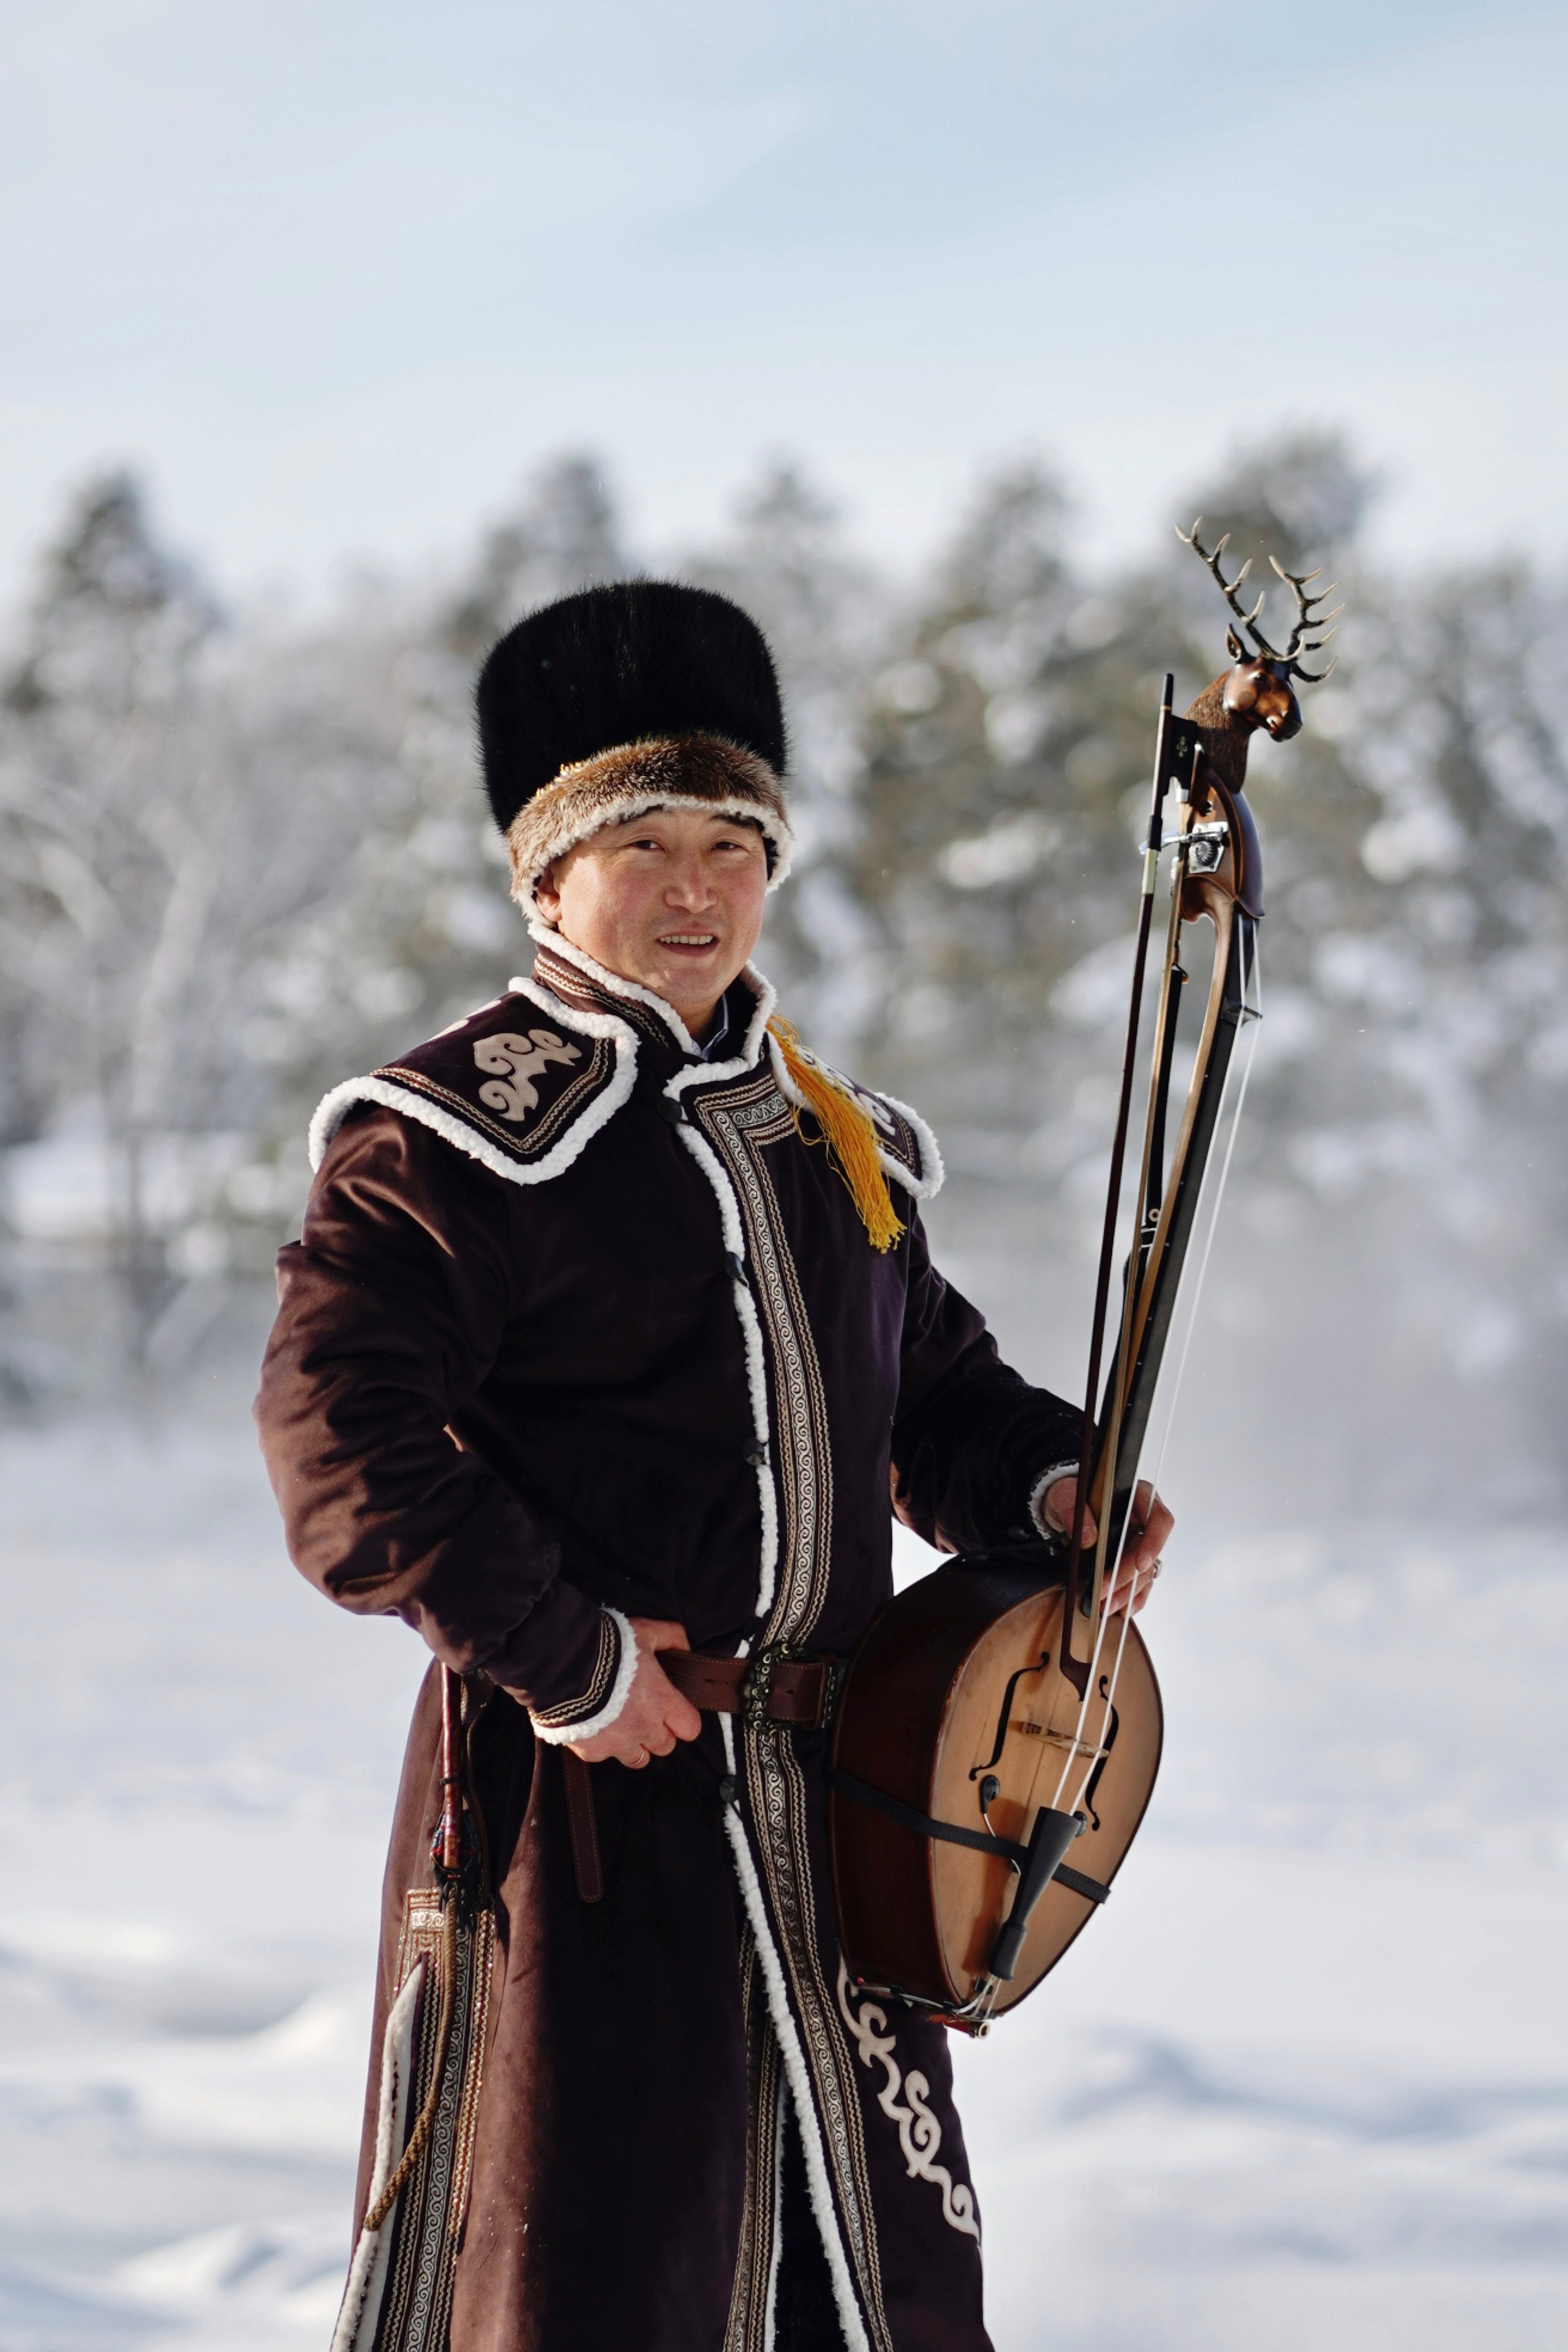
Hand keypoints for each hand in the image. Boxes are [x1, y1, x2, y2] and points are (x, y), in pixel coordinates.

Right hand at [566, 1617, 703, 1768]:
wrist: (563, 1665)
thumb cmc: (607, 1647)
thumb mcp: (645, 1631)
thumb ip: (671, 1637)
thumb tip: (685, 1647)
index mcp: (662, 1701)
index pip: (690, 1728)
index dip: (683, 1720)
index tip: (672, 1711)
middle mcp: (645, 1728)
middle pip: (665, 1746)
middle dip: (658, 1733)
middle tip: (643, 1714)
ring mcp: (619, 1744)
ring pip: (638, 1759)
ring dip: (634, 1745)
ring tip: (620, 1725)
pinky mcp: (593, 1752)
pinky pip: (604, 1756)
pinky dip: (601, 1744)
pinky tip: (593, 1724)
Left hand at [1040, 1475, 1172, 1616]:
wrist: (1062, 1506)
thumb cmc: (1069, 1494)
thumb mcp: (1065, 1495)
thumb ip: (1074, 1511)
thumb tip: (1088, 1537)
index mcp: (1136, 1496)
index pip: (1158, 1518)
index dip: (1154, 1542)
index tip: (1140, 1564)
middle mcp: (1143, 1521)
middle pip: (1148, 1552)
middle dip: (1128, 1576)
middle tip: (1106, 1592)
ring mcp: (1138, 1542)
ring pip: (1143, 1572)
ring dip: (1127, 1591)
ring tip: (1106, 1606)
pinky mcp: (1129, 1560)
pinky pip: (1137, 1582)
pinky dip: (1130, 1597)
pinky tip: (1120, 1609)